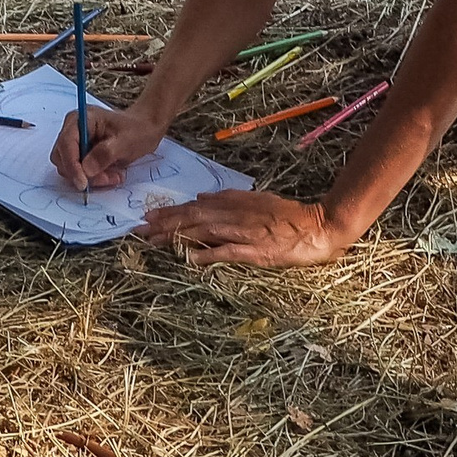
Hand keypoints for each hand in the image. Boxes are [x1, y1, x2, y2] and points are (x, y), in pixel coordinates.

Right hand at [48, 101, 163, 192]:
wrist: (144, 130)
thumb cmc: (136, 130)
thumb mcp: (125, 141)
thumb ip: (105, 154)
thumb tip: (85, 169)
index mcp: (81, 118)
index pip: (66, 143)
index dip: (72, 165)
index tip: (83, 183)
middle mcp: (73, 129)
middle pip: (63, 158)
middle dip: (83, 173)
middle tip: (108, 178)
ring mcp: (76, 142)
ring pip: (70, 169)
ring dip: (90, 178)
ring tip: (113, 175)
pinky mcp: (81, 155)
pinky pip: (79, 173)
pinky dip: (93, 179)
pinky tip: (111, 174)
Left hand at [135, 189, 352, 268]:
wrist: (316, 227)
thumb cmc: (286, 216)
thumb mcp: (254, 201)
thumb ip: (227, 199)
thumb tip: (199, 197)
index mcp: (234, 203)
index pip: (195, 207)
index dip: (170, 212)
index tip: (148, 217)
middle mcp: (235, 214)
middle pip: (193, 218)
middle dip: (165, 223)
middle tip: (140, 230)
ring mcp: (244, 232)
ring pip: (204, 231)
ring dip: (177, 236)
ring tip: (155, 241)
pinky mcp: (256, 250)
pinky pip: (228, 252)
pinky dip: (208, 254)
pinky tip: (191, 258)